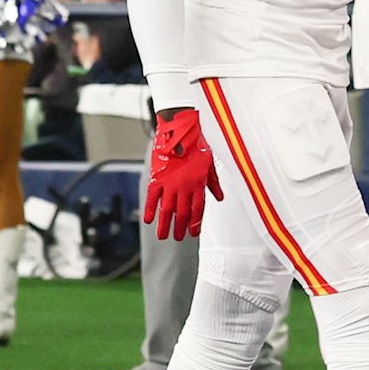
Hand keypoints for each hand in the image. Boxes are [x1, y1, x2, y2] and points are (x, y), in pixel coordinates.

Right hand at [145, 108, 222, 239]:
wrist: (180, 131)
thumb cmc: (197, 146)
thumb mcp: (210, 164)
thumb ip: (213, 183)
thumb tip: (220, 198)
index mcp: (198, 184)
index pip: (197, 209)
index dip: (195, 223)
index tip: (193, 233)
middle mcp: (184, 186)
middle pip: (182, 213)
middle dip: (180, 228)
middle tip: (178, 237)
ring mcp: (169, 183)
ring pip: (167, 209)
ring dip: (165, 224)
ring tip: (163, 236)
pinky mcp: (157, 177)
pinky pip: (152, 197)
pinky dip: (150, 209)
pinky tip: (149, 220)